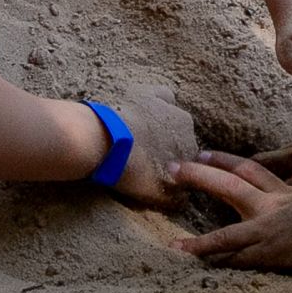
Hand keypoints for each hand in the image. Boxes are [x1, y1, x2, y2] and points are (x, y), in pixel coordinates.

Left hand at [109, 84, 197, 208]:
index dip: (175, 168)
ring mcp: (167, 105)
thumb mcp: (153, 194)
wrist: (101, 139)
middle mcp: (185, 124)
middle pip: (181, 136)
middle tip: (148, 154)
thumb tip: (184, 201)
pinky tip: (143, 109)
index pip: (189, 161)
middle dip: (169, 144)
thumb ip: (174, 200)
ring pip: (174, 114)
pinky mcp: (147, 91)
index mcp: (190, 149)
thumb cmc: (129, 168)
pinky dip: (156, 101)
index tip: (160, 173)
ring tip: (144, 133)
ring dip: (164, 122)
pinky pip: (160, 94)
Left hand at [169, 152, 291, 269]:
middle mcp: (271, 207)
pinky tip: (206, 274)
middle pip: (229, 186)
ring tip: (175, 247)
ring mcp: (269, 231)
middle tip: (174, 168)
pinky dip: (222, 267)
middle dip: (200, 176)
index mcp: (285, 193)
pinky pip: (240, 262)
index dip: (225, 162)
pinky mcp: (273, 253)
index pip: (250, 171)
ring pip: (226, 236)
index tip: (204, 155)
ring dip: (199, 243)